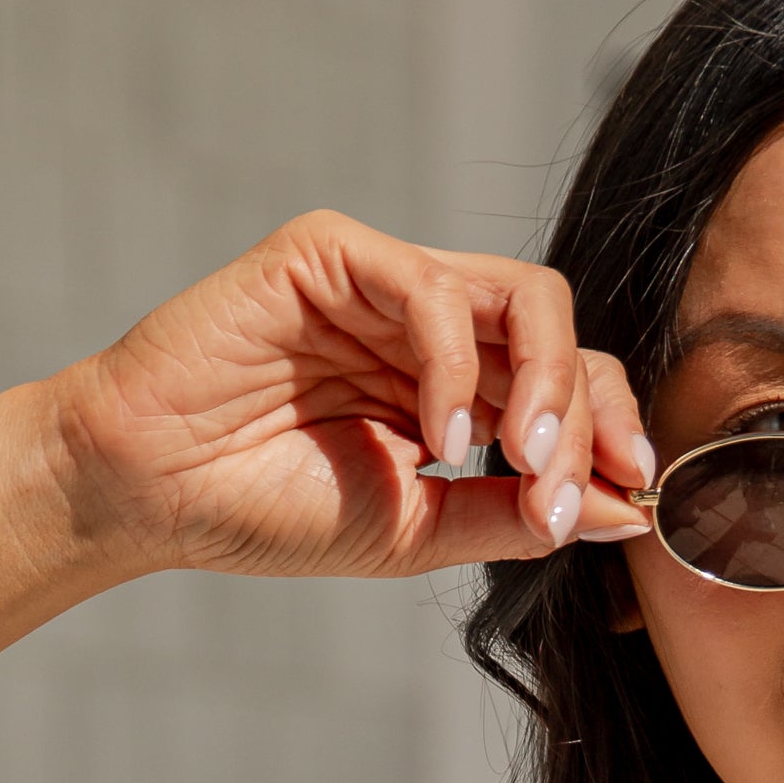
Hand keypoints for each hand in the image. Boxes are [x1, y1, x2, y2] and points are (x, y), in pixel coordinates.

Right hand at [46, 208, 652, 585]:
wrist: (152, 494)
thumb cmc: (265, 509)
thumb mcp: (416, 529)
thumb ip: (514, 514)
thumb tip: (626, 511)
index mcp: (450, 382)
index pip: (563, 379)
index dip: (608, 430)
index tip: (632, 498)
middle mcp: (427, 323)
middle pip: (558, 330)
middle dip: (589, 412)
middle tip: (579, 487)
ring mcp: (381, 281)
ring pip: (518, 298)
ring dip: (543, 387)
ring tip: (522, 463)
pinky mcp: (331, 252)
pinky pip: (432, 289)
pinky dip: (457, 367)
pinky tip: (442, 437)